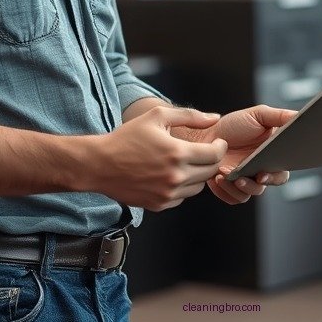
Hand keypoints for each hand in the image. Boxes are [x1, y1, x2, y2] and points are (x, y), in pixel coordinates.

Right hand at [86, 106, 226, 210]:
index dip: (221, 147)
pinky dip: (182, 186)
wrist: (100, 164)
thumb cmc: (127, 137)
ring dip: (198, 174)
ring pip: (198, 187)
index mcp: (177, 153)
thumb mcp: (157, 116)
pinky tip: (171, 174)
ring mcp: (167, 194)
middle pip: (210, 172)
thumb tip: (215, 118)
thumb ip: (190, 116)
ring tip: (185, 162)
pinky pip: (182, 197)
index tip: (218, 143)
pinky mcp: (159, 205)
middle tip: (204, 151)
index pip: (215, 155)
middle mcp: (175, 177)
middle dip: (212, 160)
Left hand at [177, 104, 295, 205]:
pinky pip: (234, 198)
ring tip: (223, 173)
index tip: (263, 173)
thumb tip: (299, 118)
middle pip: (267, 185)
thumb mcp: (259, 115)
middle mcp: (261, 169)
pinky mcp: (231, 188)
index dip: (276, 175)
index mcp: (271, 154)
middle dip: (255, 184)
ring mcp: (246, 179)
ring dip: (237, 186)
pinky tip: (217, 178)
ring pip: (250, 193)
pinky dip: (225, 191)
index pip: (282, 171)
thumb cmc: (233, 125)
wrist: (206, 135)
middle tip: (242, 177)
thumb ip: (281, 116)